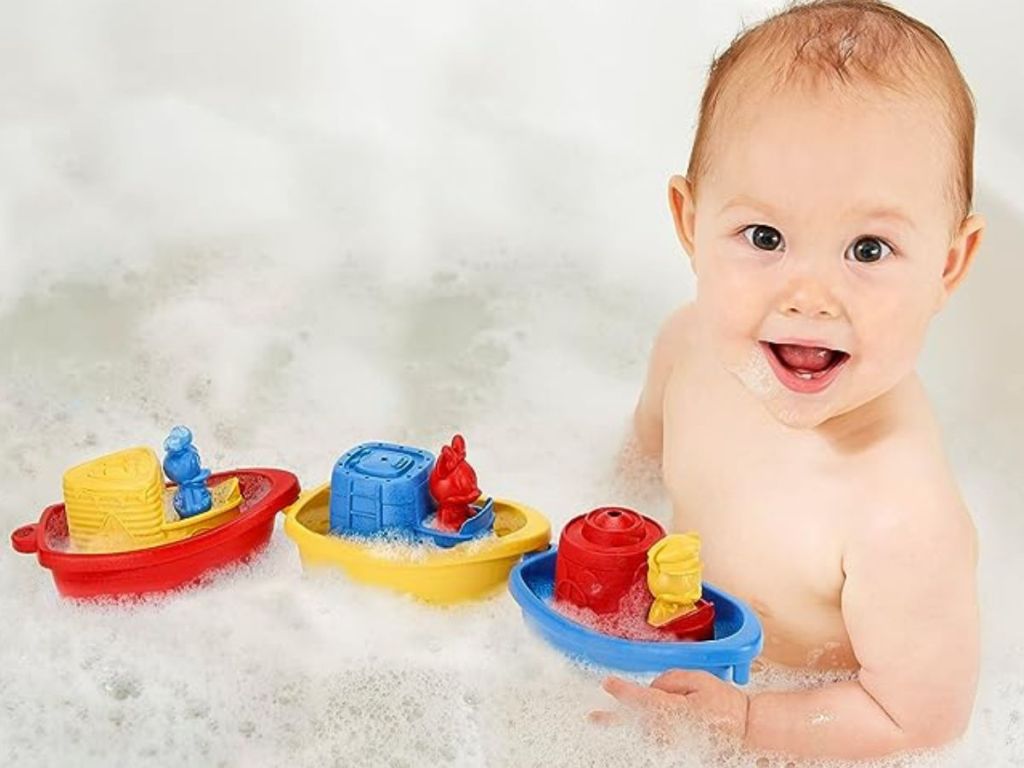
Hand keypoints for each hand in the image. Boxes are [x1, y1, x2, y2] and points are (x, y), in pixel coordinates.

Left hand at [590, 670, 749, 743]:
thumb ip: (670, 679)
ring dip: (625, 724)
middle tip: (592, 717)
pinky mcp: (676, 748)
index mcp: (675, 709)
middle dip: (611, 719)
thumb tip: (651, 686)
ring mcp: (672, 742)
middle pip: (635, 722)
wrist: (745, 730)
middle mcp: (670, 729)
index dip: (622, 690)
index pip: (642, 699)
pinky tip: (635, 725)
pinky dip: (641, 730)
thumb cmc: (725, 704)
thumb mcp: (698, 680)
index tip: (608, 683)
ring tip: (605, 719)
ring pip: (642, 730)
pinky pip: (653, 738)